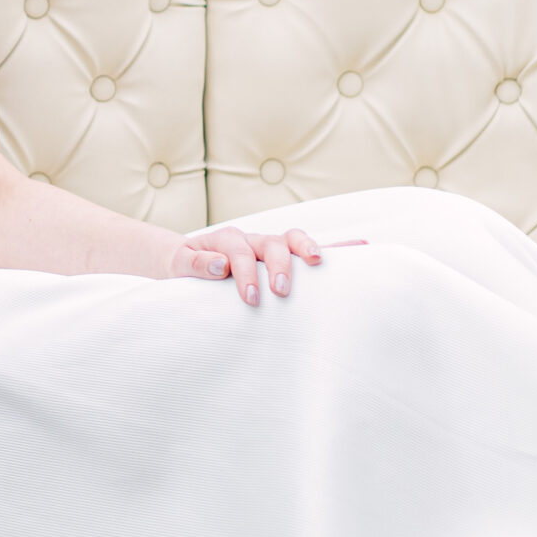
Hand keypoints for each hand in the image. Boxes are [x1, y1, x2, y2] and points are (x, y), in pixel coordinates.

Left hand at [168, 226, 327, 305]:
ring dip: (307, 249)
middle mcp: (250, 239)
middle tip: (281, 290)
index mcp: (226, 239)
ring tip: (318, 262)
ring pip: (291, 240)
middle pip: (270, 242)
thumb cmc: (183, 266)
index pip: (239, 251)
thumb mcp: (178, 264)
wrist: (184, 261)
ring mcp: (267, 246)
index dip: (246, 273)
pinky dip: (333, 247)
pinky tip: (358, 247)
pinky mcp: (281, 257)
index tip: (251, 297)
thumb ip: (194, 263)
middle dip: (278, 264)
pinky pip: (307, 250)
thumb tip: (219, 265)